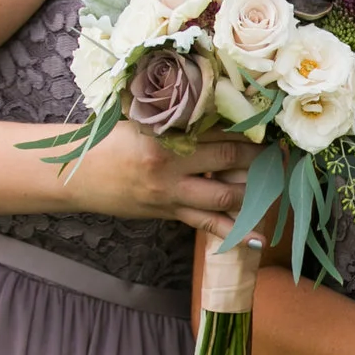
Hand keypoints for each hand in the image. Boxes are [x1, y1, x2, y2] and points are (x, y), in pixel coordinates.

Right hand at [63, 125, 265, 233]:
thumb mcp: (143, 123)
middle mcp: (171, 165)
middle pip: (229, 159)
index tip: (269, 125)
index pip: (217, 129)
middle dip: (259, 157)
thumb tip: (221, 115)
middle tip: (279, 153)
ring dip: (253, 191)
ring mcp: (170, 193)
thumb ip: (179, 122)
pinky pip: (206, 224)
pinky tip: (257, 239)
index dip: (247, 128)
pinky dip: (233, 232)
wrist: (75, 174)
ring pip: (224, 195)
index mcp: (165, 136)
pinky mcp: (168, 213)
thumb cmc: (110, 142)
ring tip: (274, 185)